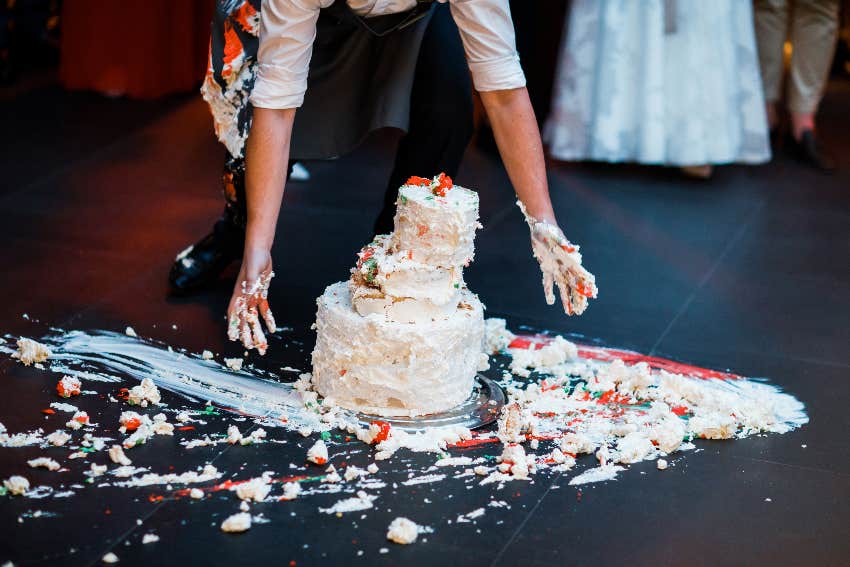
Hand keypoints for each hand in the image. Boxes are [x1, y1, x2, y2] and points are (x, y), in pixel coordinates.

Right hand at [227, 247, 275, 354]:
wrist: (260, 250)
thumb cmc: (254, 258)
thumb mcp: (253, 270)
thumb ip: (250, 282)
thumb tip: (249, 293)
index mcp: (239, 293)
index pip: (234, 312)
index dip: (233, 325)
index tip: (233, 337)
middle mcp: (244, 297)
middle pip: (244, 318)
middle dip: (247, 333)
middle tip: (251, 347)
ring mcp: (252, 296)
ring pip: (254, 317)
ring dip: (257, 330)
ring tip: (262, 343)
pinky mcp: (260, 293)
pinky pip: (264, 309)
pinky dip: (268, 318)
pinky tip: (272, 328)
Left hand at [517, 200, 597, 315]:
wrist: (541, 226)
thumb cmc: (549, 230)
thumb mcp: (556, 237)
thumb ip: (565, 244)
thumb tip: (573, 250)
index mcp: (569, 260)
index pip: (580, 274)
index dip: (585, 284)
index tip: (592, 294)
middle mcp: (564, 266)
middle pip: (573, 284)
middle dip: (578, 296)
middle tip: (582, 310)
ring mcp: (556, 268)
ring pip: (563, 287)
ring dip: (566, 298)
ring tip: (570, 312)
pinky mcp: (546, 267)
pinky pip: (548, 282)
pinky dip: (549, 291)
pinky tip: (550, 301)